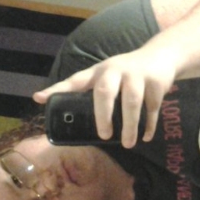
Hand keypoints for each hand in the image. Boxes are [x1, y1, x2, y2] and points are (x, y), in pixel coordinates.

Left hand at [34, 48, 176, 147]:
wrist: (160, 55)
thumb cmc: (126, 72)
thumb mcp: (105, 76)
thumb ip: (85, 91)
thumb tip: (56, 110)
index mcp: (99, 72)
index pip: (75, 80)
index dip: (57, 89)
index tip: (39, 98)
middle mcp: (116, 71)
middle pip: (105, 92)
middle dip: (103, 115)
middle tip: (104, 136)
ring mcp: (137, 75)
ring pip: (132, 102)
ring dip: (130, 125)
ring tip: (128, 144)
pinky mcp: (156, 82)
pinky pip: (152, 107)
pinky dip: (150, 124)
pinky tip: (146, 137)